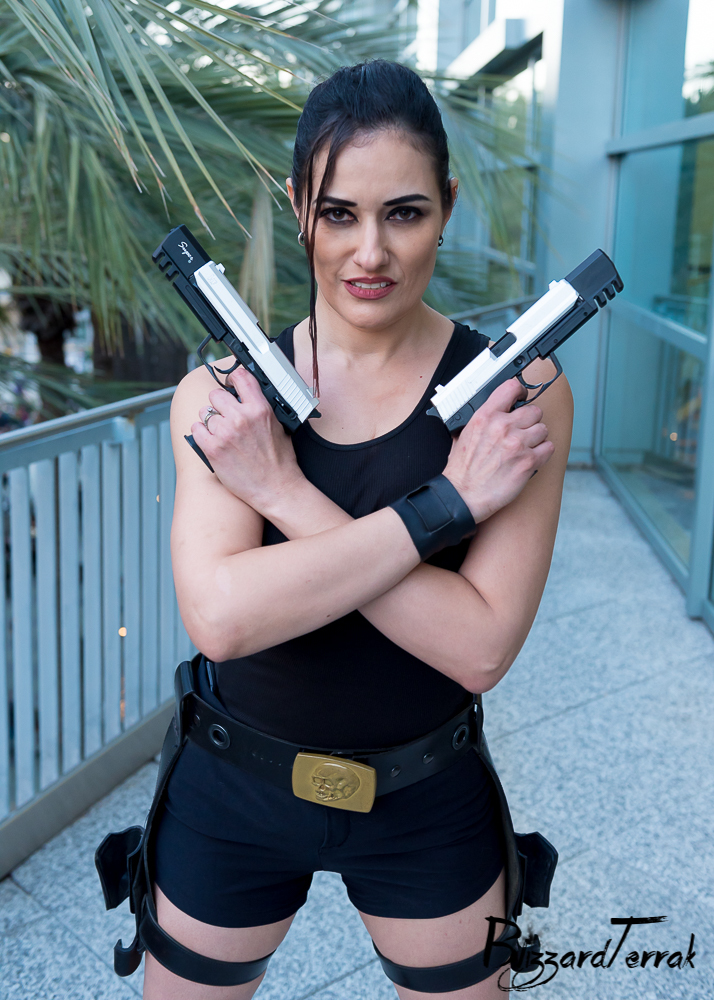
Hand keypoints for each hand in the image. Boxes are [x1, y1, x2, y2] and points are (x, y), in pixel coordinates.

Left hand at [190, 367, 303, 514]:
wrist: (276, 488)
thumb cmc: (280, 462)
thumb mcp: (279, 427)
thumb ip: (261, 409)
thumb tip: (248, 398)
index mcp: (260, 409)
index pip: (241, 377)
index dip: (233, 378)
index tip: (230, 382)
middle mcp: (241, 418)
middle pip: (216, 395)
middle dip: (219, 404)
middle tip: (226, 416)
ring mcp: (225, 433)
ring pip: (205, 413)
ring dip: (210, 422)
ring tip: (222, 434)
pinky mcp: (213, 448)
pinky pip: (196, 429)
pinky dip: (201, 434)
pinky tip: (211, 441)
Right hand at [442, 378, 554, 522]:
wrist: (463, 496)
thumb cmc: (461, 472)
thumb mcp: (462, 436)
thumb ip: (480, 421)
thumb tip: (492, 414)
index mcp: (485, 417)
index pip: (511, 388)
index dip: (520, 392)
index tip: (521, 398)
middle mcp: (503, 427)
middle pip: (534, 411)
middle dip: (530, 422)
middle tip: (522, 433)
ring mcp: (518, 444)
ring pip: (543, 430)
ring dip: (536, 439)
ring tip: (524, 449)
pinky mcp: (528, 462)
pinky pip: (548, 448)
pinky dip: (542, 454)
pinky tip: (530, 459)